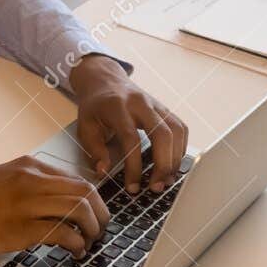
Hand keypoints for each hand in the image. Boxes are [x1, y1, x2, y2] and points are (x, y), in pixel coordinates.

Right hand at [0, 156, 109, 257]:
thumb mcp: (9, 177)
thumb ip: (37, 183)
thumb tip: (67, 199)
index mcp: (31, 166)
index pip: (79, 179)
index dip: (96, 202)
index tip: (97, 216)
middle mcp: (32, 180)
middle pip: (86, 192)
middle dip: (101, 215)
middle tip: (100, 231)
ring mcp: (26, 203)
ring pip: (79, 210)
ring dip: (92, 230)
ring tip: (89, 243)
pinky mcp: (20, 228)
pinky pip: (62, 233)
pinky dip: (76, 244)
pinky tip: (74, 252)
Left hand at [70, 55, 188, 194]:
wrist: (105, 79)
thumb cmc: (94, 106)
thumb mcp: (85, 126)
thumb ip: (94, 150)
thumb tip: (103, 171)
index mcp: (117, 107)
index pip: (131, 138)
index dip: (134, 166)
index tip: (132, 187)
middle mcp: (140, 103)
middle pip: (162, 133)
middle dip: (163, 164)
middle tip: (157, 187)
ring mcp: (156, 104)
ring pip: (176, 130)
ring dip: (175, 158)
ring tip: (167, 180)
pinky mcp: (165, 108)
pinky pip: (180, 128)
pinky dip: (180, 148)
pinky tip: (173, 163)